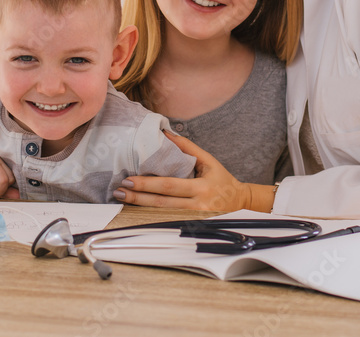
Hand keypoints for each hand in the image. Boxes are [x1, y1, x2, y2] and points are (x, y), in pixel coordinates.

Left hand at [114, 132, 259, 211]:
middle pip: (162, 203)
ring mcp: (194, 219)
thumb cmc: (222, 179)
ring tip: (122, 198)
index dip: (148, 184)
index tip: (129, 179)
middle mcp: (197, 206)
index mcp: (202, 187)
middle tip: (119, 190)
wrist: (239, 202)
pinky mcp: (192, 226)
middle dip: (138, 196)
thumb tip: (166, 133)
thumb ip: (188, 147)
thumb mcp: (208, 160)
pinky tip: (136, 209)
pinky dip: (151, 214)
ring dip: (140, 206)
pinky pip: (168, 220)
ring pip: (162, 214)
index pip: (170, 186)